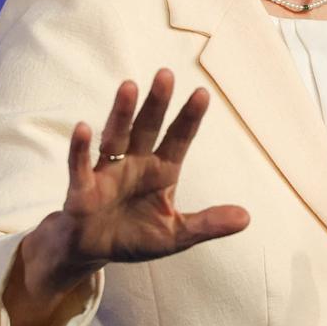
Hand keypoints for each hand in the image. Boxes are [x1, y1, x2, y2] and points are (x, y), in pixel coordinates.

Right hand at [4, 69, 248, 325]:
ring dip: (121, 112)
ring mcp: (107, 171)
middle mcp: (135, 162)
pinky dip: (80, 147)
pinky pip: (80, 164)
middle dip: (156, 102)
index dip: (189, 117)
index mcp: (161, 171)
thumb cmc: (134, 236)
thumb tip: (246, 217)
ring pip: (116, 135)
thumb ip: (207, 224)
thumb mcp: (175, 235)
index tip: (202, 93)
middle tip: (166, 74)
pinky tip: (83, 128)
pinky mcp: (82, 186)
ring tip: (129, 87)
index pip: (178, 138)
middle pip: (147, 127)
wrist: (92, 250)